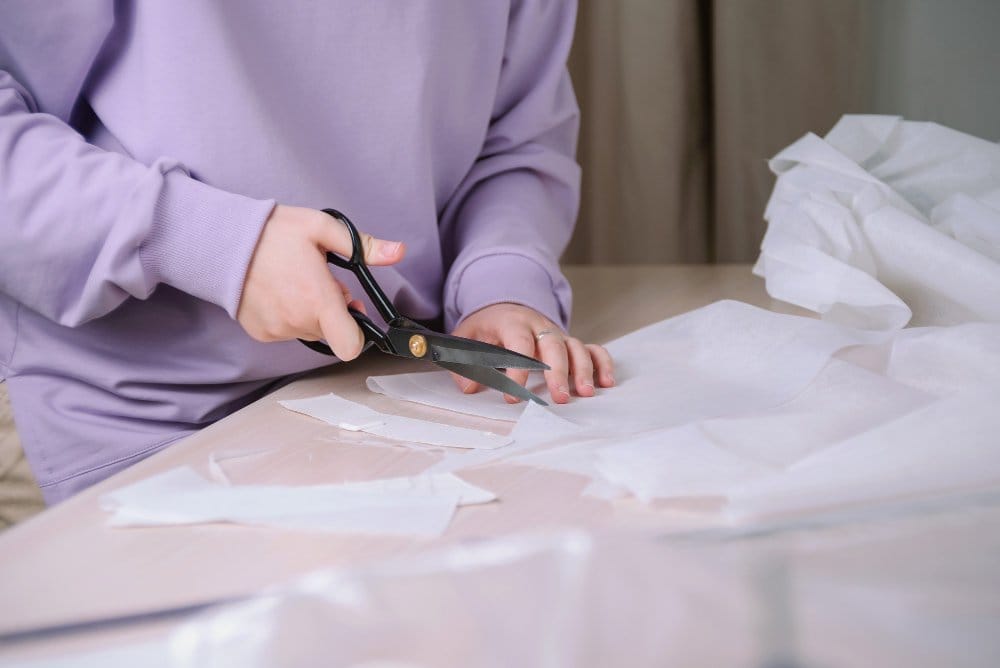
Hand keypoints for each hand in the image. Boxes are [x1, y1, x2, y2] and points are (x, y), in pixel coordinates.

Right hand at [237, 205, 404, 359]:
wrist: (223, 241)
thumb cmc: (272, 233)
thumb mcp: (322, 228)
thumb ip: (363, 246)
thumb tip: (397, 252)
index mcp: (318, 299)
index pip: (351, 345)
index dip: (359, 332)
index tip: (353, 309)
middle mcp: (297, 320)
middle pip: (332, 332)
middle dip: (333, 311)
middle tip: (319, 281)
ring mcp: (277, 329)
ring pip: (309, 331)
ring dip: (309, 313)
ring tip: (295, 282)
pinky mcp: (260, 332)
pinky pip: (286, 331)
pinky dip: (288, 316)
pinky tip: (278, 291)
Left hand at [450, 303, 614, 403]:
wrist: (504, 306)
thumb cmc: (487, 327)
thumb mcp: (468, 336)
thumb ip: (465, 361)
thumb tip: (469, 387)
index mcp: (512, 322)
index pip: (519, 344)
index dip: (518, 370)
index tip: (513, 396)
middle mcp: (540, 326)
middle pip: (554, 345)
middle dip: (558, 372)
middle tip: (559, 398)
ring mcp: (558, 334)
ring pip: (577, 347)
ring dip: (583, 370)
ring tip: (585, 393)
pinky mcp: (570, 342)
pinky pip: (592, 348)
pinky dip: (602, 363)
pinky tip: (606, 382)